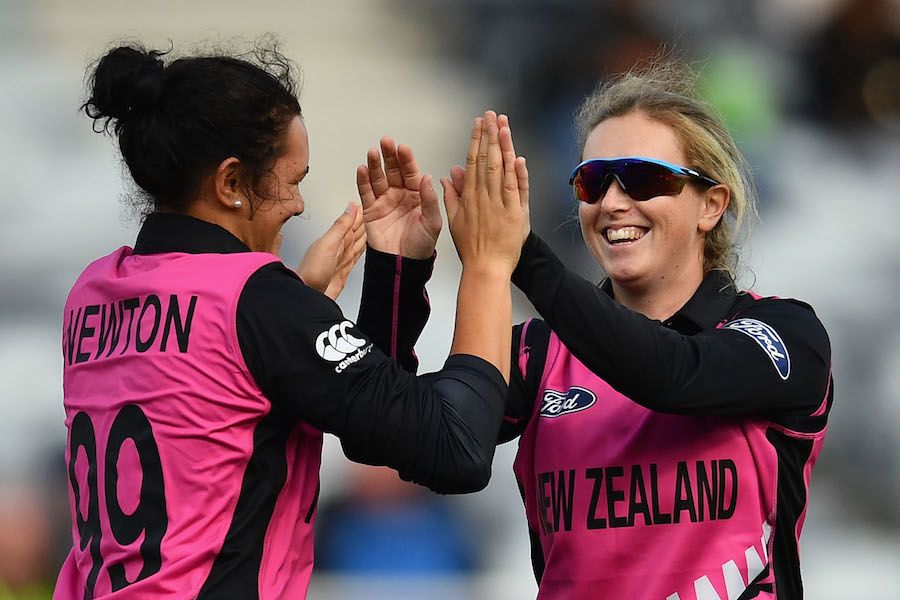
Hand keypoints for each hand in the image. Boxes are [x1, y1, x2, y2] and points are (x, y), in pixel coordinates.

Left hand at [297, 203, 366, 299]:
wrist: (308, 295)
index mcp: (335, 238)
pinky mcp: (344, 272)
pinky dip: (361, 250)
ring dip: (363, 235)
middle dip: (363, 222)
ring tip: (371, 225)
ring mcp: (341, 260)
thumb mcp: (328, 243)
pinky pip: (355, 257)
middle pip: (354, 232)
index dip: (358, 213)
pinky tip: (363, 247)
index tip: (366, 203)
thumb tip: (351, 207)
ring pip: (356, 243)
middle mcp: (338, 248)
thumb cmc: (312, 272)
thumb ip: (341, 226)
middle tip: (372, 211)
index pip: (350, 222)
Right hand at [357, 138, 441, 259]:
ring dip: (374, 164)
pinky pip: (366, 192)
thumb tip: (428, 177)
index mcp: (418, 195)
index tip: (403, 148)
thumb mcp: (432, 222)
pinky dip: (363, 180)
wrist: (404, 264)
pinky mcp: (371, 210)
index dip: (407, 160)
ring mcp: (385, 201)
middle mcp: (401, 195)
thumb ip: (429, 200)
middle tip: (386, 143)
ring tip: (372, 153)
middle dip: (389, 156)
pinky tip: (362, 169)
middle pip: (393, 170)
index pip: (411, 172)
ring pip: (378, 178)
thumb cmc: (421, 246)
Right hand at [440, 111, 528, 275]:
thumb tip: (449, 176)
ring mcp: (502, 204)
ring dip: (504, 147)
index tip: (478, 123)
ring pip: (502, 170)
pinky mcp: (517, 214)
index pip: (473, 161)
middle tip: (491, 115)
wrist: (486, 267)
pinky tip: (517, 158)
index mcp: (470, 196)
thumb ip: (452, 196)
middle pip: (487, 160)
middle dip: (489, 135)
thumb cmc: (471, 247)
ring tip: (504, 126)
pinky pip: (518, 190)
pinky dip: (518, 174)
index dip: (476, 140)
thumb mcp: (456, 220)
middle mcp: (485, 196)